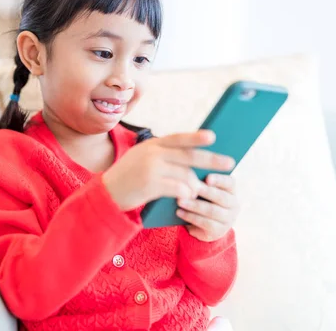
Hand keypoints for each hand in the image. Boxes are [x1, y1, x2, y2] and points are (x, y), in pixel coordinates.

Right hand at [102, 131, 235, 211]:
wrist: (106, 194)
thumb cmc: (128, 179)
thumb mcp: (140, 159)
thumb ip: (162, 156)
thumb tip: (192, 162)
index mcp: (151, 145)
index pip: (178, 138)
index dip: (196, 138)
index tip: (213, 137)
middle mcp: (151, 153)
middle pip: (188, 155)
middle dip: (210, 159)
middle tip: (229, 163)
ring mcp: (150, 168)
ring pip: (185, 174)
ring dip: (196, 184)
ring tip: (200, 191)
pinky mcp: (149, 184)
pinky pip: (176, 188)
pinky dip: (185, 193)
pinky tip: (189, 197)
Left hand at [176, 173, 240, 241]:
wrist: (201, 224)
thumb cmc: (201, 199)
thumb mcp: (202, 190)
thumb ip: (199, 183)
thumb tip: (187, 177)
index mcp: (231, 190)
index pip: (229, 182)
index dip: (219, 180)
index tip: (207, 178)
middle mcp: (233, 204)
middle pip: (221, 197)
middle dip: (205, 192)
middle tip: (191, 188)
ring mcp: (228, 219)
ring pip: (212, 211)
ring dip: (194, 206)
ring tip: (180, 201)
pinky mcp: (219, 231)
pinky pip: (206, 223)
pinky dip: (191, 217)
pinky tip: (179, 212)